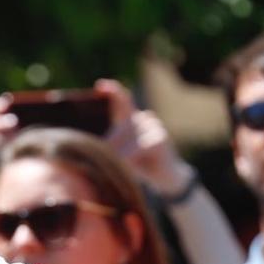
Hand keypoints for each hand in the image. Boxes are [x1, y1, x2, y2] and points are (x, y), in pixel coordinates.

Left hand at [99, 79, 192, 193]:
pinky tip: (125, 166)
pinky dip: (130, 156)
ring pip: (129, 135)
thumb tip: (94, 147)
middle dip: (110, 143)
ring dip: (119, 152)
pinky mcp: (160, 139)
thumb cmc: (142, 165)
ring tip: (111, 164)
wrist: (169, 178)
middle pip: (122, 125)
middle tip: (97, 157)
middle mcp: (144, 118)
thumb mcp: (125, 153)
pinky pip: (140, 146)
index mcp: (133, 119)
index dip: (113, 91)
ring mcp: (153, 127)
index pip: (123, 100)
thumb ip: (114, 145)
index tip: (100, 85)